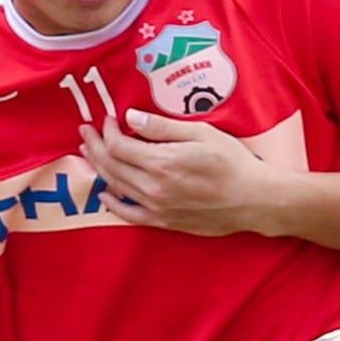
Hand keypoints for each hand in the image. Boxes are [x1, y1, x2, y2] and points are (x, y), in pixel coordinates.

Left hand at [85, 110, 287, 236]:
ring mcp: (156, 208)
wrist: (253, 200)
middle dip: (95, 146)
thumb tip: (131, 118)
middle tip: (85, 132)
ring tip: (90, 153)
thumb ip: (163, 127)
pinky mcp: (163, 222)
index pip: (119, 145)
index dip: (107, 130)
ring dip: (99, 168)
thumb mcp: (201, 134)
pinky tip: (105, 193)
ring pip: (115, 186)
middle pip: (110, 165)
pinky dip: (113, 203)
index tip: (108, 119)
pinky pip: (128, 214)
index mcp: (161, 163)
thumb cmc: (233, 162)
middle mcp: (152, 188)